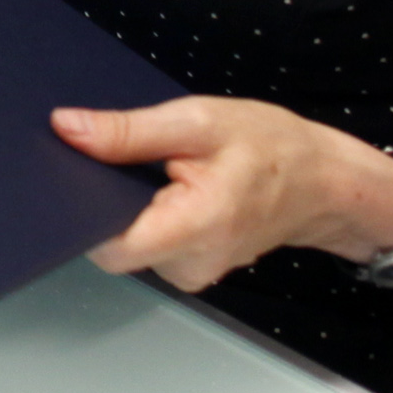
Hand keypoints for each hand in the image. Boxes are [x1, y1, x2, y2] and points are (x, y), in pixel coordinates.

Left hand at [53, 97, 392, 292]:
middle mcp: (193, 262)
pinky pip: (152, 244)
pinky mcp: (194, 267)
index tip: (75, 178)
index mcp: (196, 227)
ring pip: (132, 244)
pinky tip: (166, 187)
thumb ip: (129, 131)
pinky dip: (149, 216)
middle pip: (115, 243)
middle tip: (122, 159)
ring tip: (156, 169)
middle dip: (105, 202)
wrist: (325, 182)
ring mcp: (195, 271)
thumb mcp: (199, 121)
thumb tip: (67, 129)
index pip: (110, 246)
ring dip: (130, 207)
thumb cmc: (273, 147)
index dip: (83, 213)